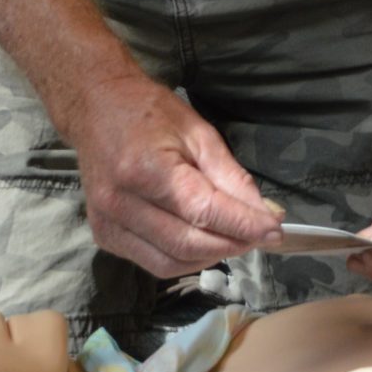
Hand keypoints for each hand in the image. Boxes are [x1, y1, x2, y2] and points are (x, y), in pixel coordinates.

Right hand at [61, 66, 282, 278]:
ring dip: (210, 257)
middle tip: (259, 236)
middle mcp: (120, 202)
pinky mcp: (103, 236)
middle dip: (232, 244)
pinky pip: (152, 262)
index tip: (275, 231)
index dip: (243, 226)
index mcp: (145, 169)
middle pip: (188, 244)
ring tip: (233, 238)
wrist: (96, 108)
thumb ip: (231, 178)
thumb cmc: (150, 113)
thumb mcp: (199, 133)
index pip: (204, 212)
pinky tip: (201, 240)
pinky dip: (184, 259)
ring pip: (170, 263)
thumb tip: (265, 214)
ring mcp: (107, 224)